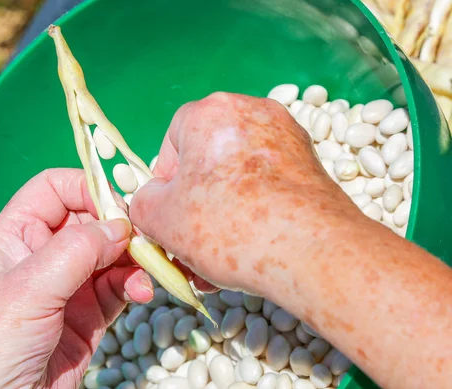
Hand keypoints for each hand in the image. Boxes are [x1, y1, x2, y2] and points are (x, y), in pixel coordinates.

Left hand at [0, 168, 153, 388]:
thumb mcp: (28, 290)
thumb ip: (75, 252)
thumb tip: (120, 226)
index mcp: (16, 235)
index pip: (54, 189)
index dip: (86, 187)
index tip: (118, 204)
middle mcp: (43, 255)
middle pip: (91, 220)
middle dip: (121, 226)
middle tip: (145, 239)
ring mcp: (68, 285)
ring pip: (112, 254)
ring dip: (135, 259)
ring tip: (148, 272)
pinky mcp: (89, 315)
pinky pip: (120, 286)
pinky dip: (136, 284)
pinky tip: (142, 293)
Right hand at [130, 92, 363, 297]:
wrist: (311, 250)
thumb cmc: (227, 225)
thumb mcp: (160, 218)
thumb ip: (143, 202)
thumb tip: (154, 199)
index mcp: (210, 112)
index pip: (172, 142)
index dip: (165, 184)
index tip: (170, 216)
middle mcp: (251, 111)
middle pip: (208, 161)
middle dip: (195, 204)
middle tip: (191, 241)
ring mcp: (287, 136)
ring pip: (238, 178)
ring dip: (222, 215)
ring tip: (217, 257)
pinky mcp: (310, 164)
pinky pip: (267, 186)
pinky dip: (254, 212)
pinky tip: (247, 250)